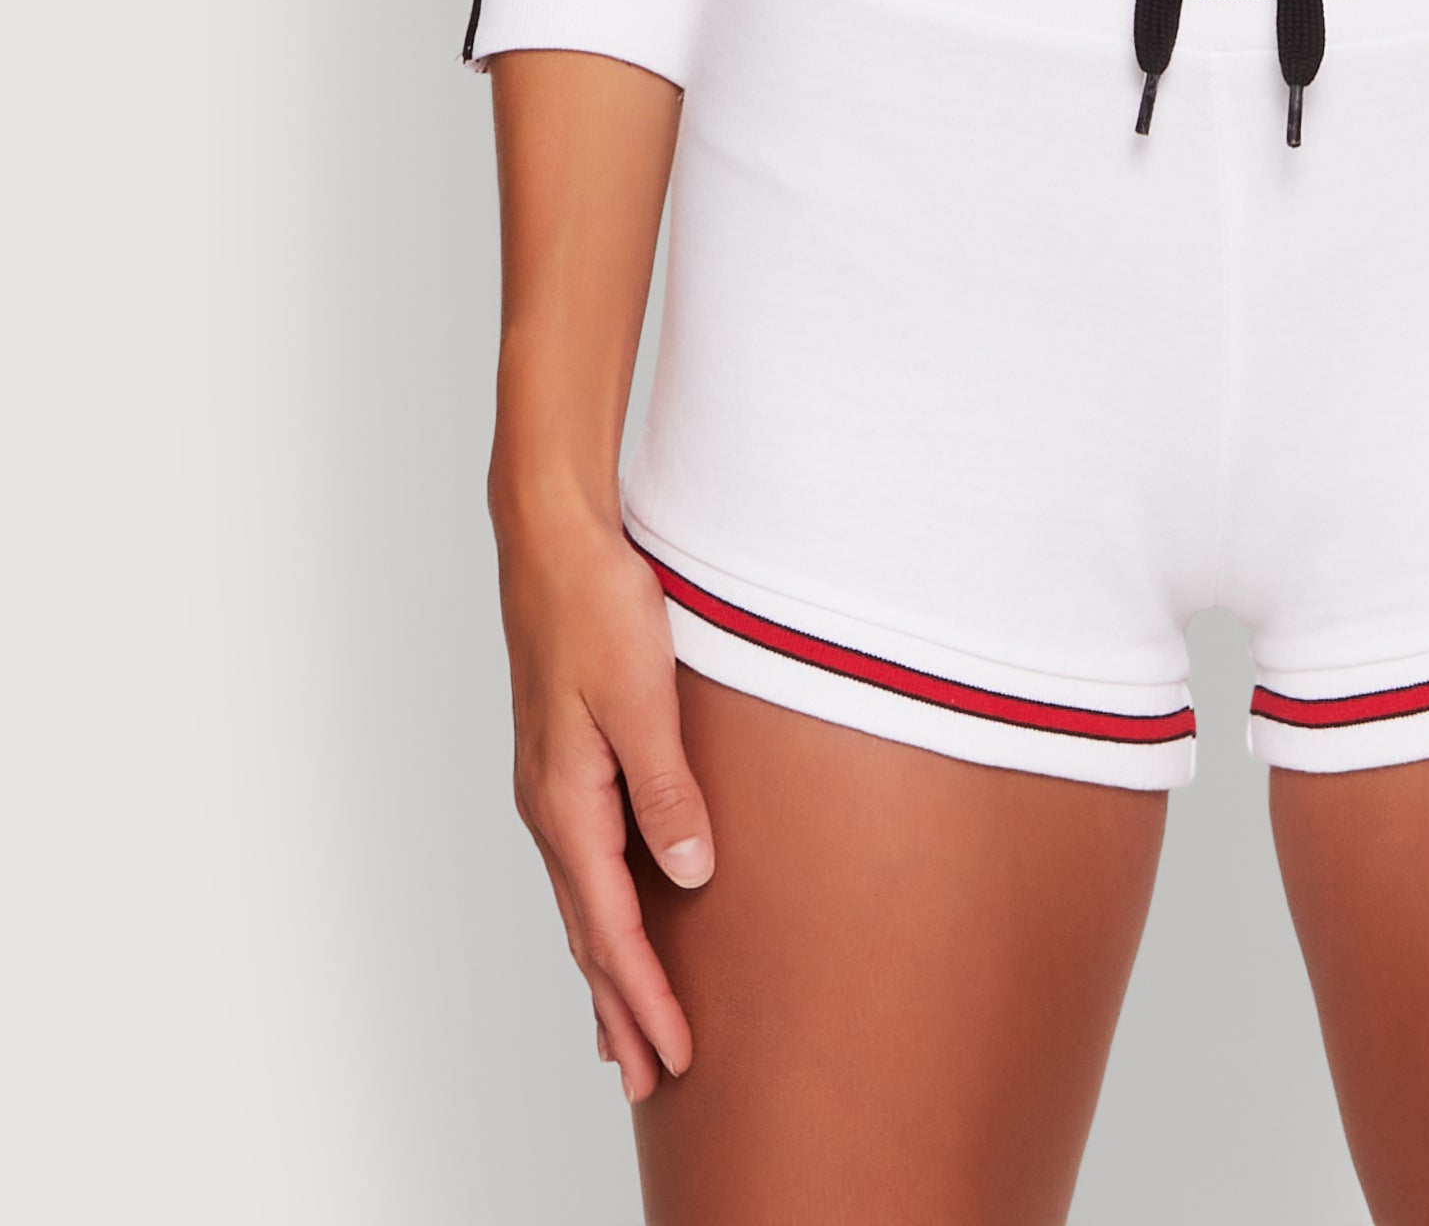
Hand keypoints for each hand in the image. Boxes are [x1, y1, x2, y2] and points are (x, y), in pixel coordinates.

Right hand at [496, 495, 713, 1100]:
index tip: (675, 1057)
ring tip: (623, 1033)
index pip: (609, 928)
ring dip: (605, 971)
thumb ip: (667, 789)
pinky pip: (581, 862)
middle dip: (617, 1010)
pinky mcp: (564, 760)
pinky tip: (611, 921)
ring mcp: (552, 784)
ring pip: (580, 903)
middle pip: (586, 933)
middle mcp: (550, 806)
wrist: (551, 536)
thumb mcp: (642, 697)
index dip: (644, 997)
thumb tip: (687, 879)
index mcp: (567, 801)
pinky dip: (597, 914)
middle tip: (649, 1083)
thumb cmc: (596, 604)